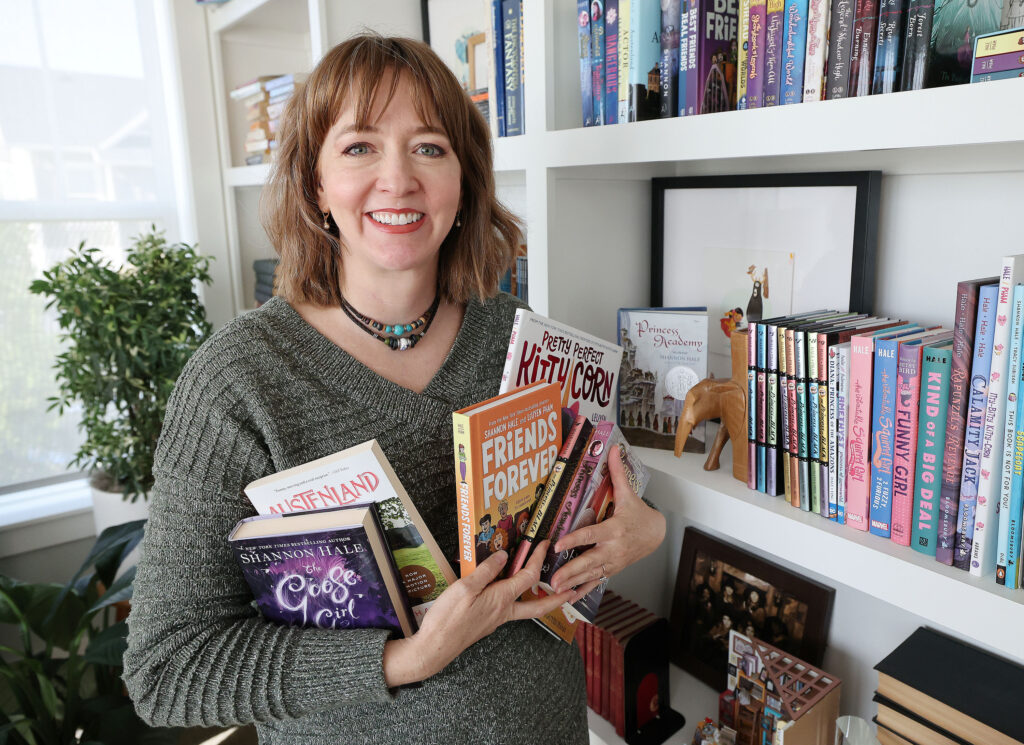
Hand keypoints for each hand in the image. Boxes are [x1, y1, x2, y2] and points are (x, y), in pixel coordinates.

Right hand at [383, 539, 571, 685]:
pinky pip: (510, 609)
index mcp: (501, 599)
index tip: (545, 544)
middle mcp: (504, 611)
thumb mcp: (464, 588)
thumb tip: (503, 555)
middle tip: (573, 590)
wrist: (434, 648)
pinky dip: (518, 600)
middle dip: (558, 597)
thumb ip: (485, 571)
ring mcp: (497, 619)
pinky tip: (511, 592)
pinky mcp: (487, 623)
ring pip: (525, 609)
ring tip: (549, 590)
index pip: (528, 576)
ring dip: (541, 600)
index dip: (538, 558)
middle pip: (538, 605)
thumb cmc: (448, 619)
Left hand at [548, 445, 665, 600]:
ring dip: (573, 582)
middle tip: (553, 578)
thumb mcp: (628, 493)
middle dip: (571, 571)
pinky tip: (568, 597)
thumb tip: (613, 448)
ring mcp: (613, 562)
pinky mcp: (612, 570)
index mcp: (615, 529)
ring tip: (555, 589)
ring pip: (591, 574)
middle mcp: (613, 548)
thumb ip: (617, 472)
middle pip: (589, 561)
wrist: (656, 534)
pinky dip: (582, 590)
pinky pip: (596, 581)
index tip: (558, 544)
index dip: (575, 540)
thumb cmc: (638, 514)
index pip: (591, 535)